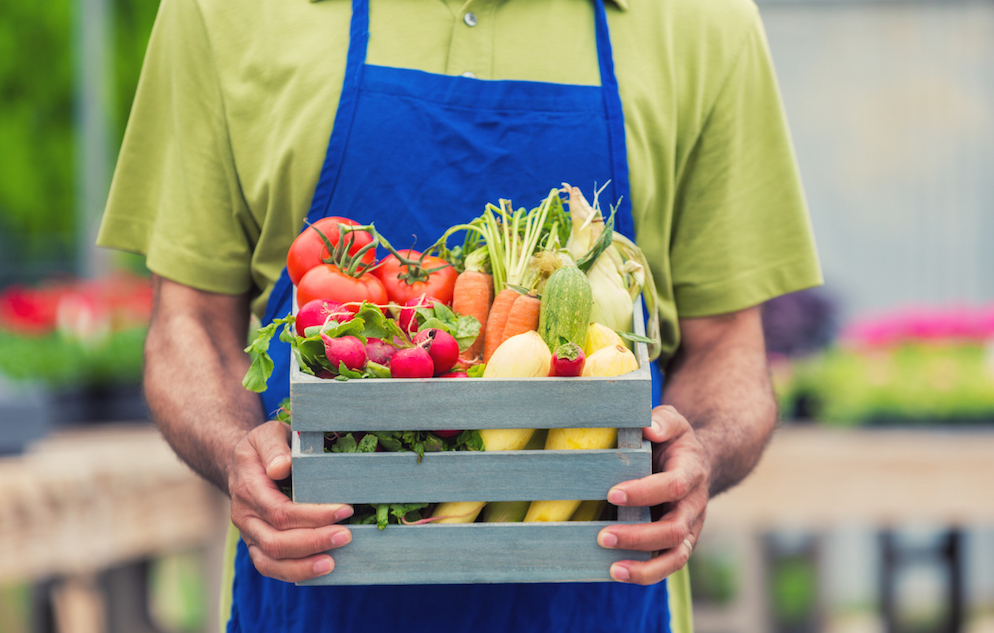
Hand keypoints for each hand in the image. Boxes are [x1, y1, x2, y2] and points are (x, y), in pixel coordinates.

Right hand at [229, 421, 353, 581]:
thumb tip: (282, 468)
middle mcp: (245, 516)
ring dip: (303, 565)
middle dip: (314, 542)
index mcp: (248, 489)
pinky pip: (270, 567)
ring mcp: (249, 534)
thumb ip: (274, 448)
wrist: (241, 464)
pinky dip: (294, 572)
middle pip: (276, 541)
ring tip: (332, 563)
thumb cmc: (263, 447)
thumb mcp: (267, 434)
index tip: (345, 510)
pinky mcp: (257, 545)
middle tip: (346, 535)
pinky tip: (320, 570)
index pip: (281, 511)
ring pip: (270, 561)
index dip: (313, 515)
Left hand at [596, 405, 709, 584]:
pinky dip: (646, 574)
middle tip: (603, 536)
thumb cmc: (674, 441)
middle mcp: (694, 505)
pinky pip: (667, 565)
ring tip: (614, 569)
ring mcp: (689, 528)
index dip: (644, 492)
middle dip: (638, 535)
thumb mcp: (672, 421)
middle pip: (674, 529)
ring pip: (676, 556)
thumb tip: (648, 428)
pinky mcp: (679, 544)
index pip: (673, 486)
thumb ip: (662, 421)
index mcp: (691, 472)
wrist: (696, 463)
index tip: (613, 493)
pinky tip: (617, 572)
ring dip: (645, 566)